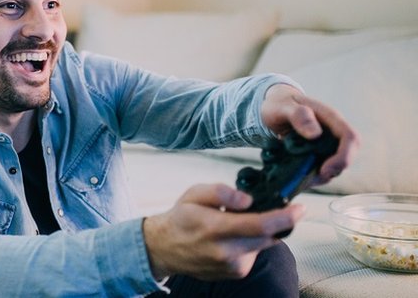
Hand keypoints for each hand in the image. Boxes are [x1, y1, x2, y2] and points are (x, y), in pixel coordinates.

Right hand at [143, 184, 303, 280]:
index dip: (285, 217)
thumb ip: (220, 192)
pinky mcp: (236, 273)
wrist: (165, 248)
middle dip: (272, 221)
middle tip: (257, 209)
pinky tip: (230, 239)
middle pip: (267, 236)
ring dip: (257, 232)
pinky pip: (254, 254)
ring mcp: (232, 266)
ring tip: (232, 225)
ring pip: (262, 245)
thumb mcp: (193, 194)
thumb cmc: (180, 218)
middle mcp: (225, 251)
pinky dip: (249, 243)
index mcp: (214, 228)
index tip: (301, 208)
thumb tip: (248, 199)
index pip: (260, 224)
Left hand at [261, 84, 359, 182]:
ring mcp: (326, 145)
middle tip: (309, 179)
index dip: (344, 157)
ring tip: (298, 179)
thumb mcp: (282, 107)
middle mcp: (333, 133)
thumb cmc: (279, 104)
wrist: (273, 107)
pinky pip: (321, 168)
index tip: (325, 170)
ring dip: (319, 176)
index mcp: (330, 118)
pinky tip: (296, 177)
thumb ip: (298, 115)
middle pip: (346, 156)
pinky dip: (311, 176)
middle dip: (332, 171)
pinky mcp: (317, 154)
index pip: (350, 138)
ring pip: (334, 166)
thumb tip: (315, 134)